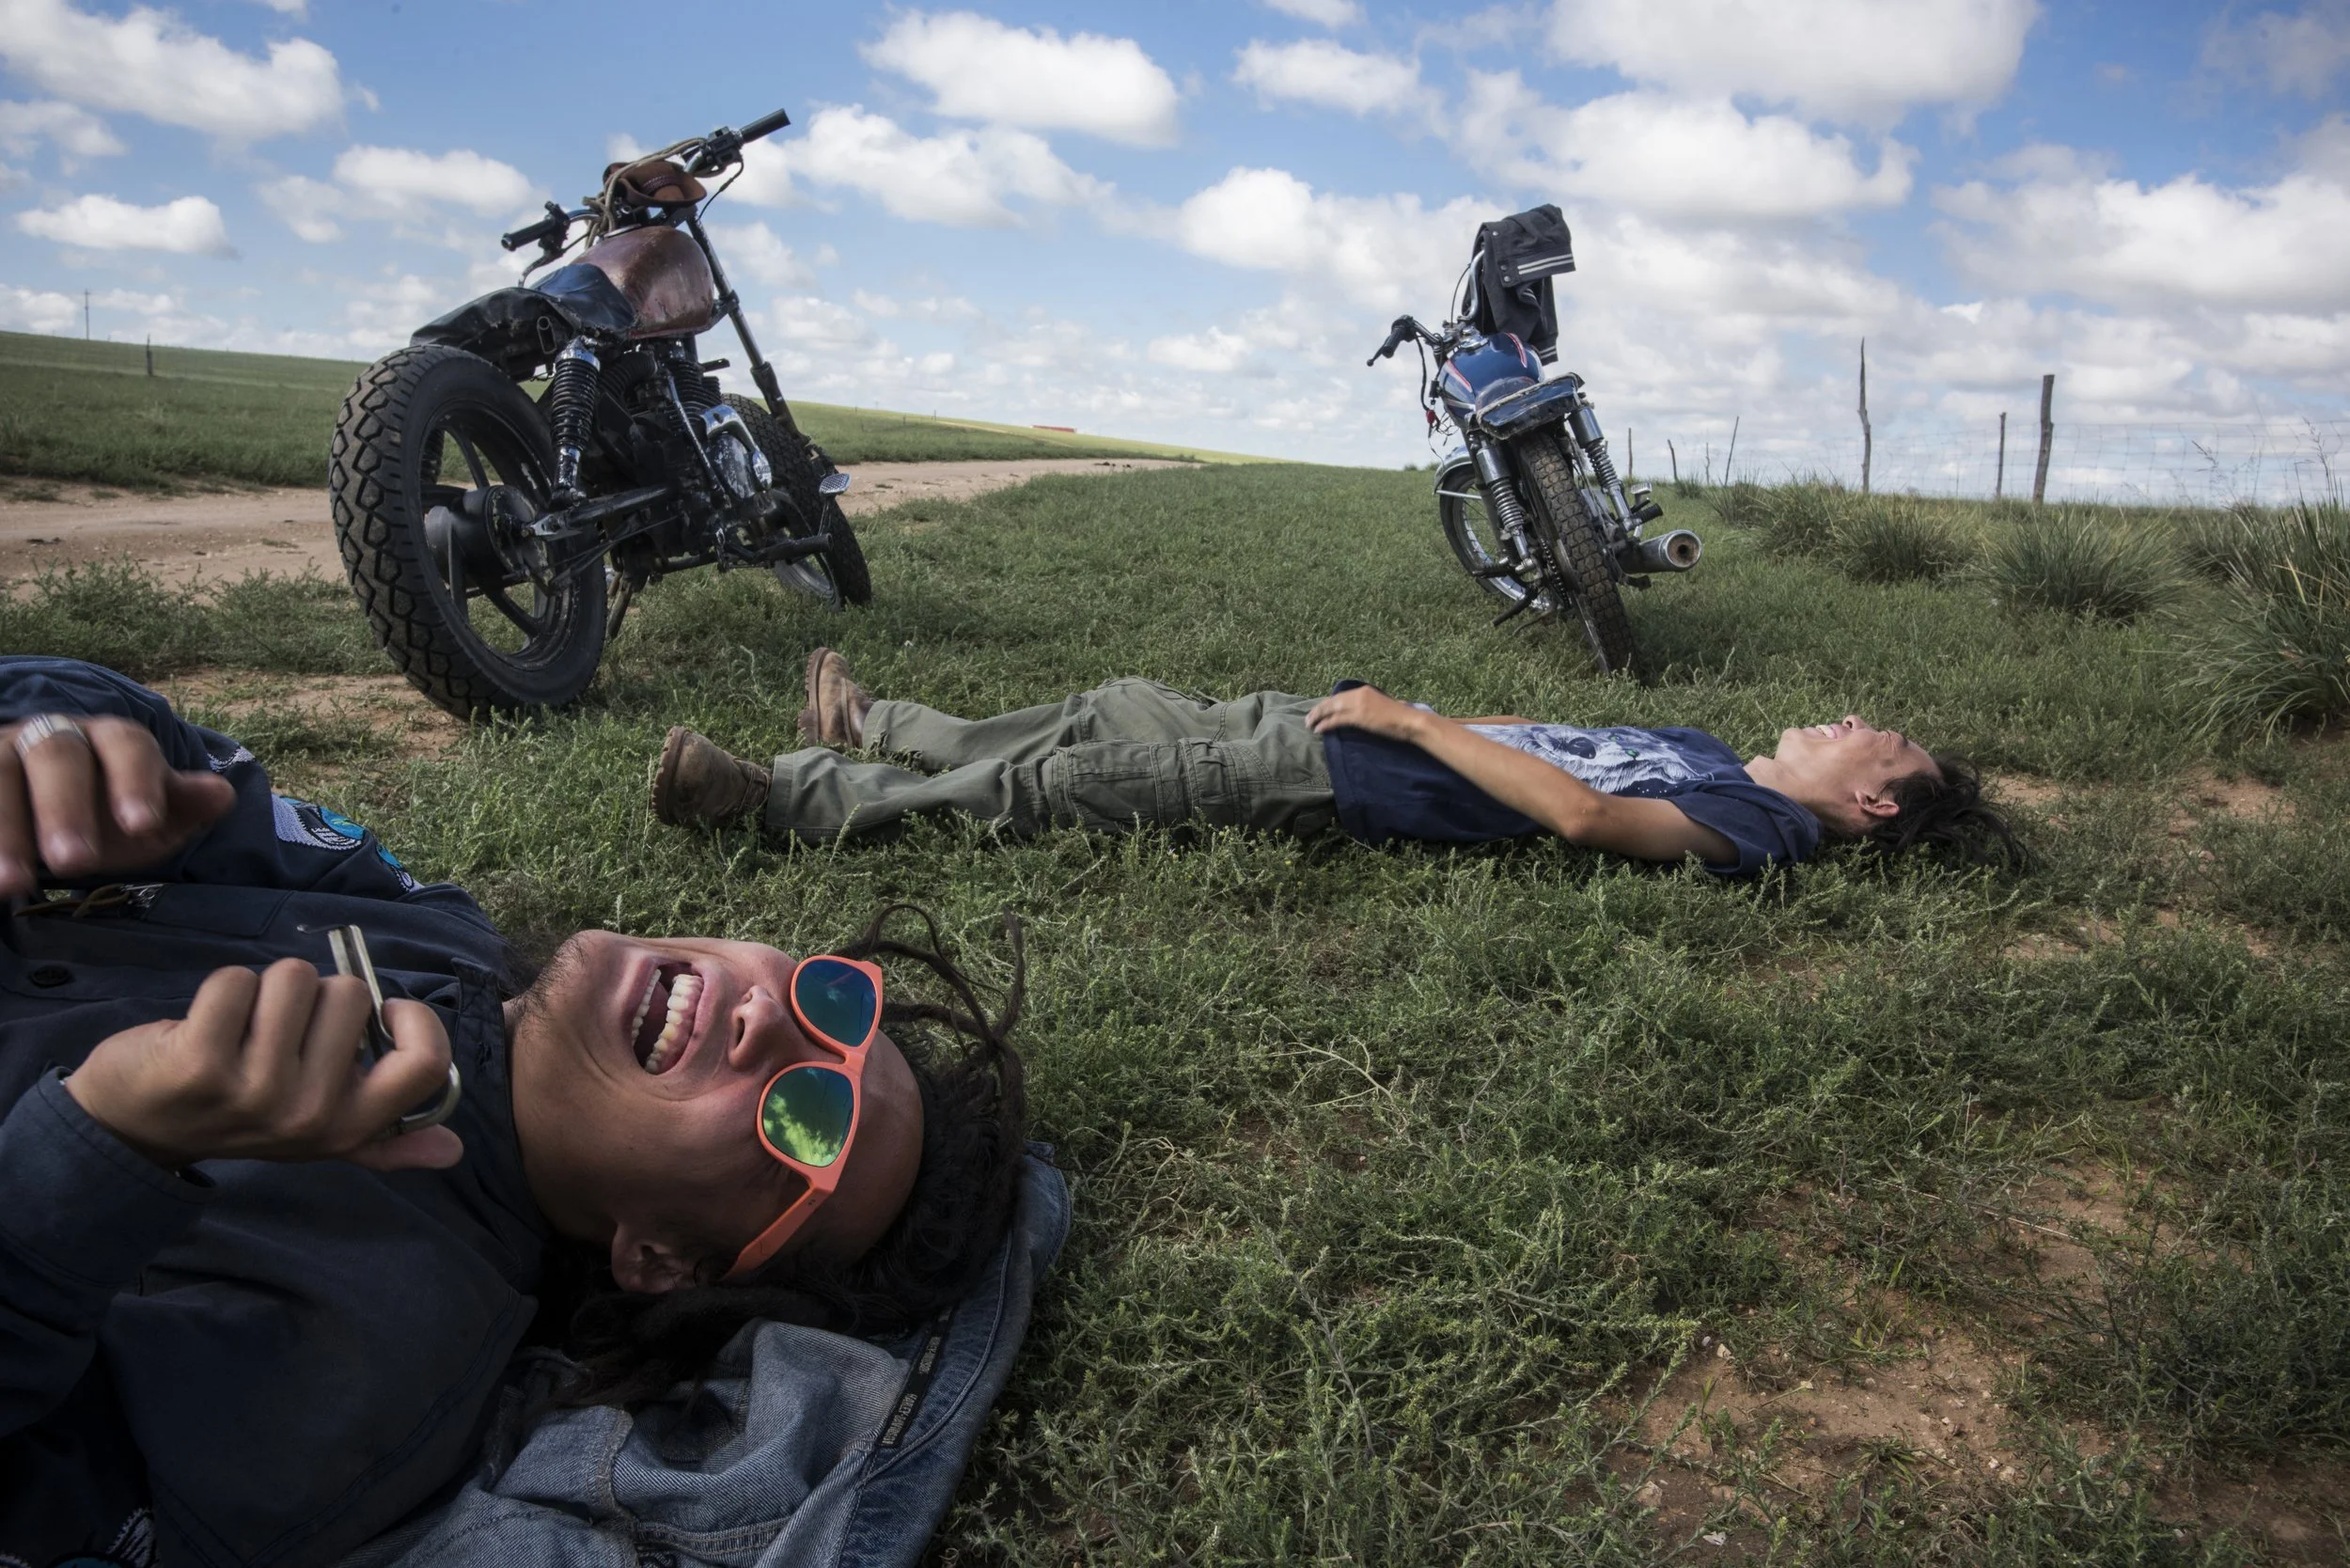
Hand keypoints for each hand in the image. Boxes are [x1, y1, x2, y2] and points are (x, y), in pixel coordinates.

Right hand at [0, 714, 237, 897]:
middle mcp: (52, 734)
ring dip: (5, 830)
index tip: (143, 824)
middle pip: (57, 756)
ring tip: (11, 884)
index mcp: (109, 738)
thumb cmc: (107, 810)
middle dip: (65, 808)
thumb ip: (180, 806)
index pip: (126, 744)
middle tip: (74, 862)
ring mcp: (1, 753)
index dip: (136, 780)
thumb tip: (221, 795)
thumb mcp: (149, 815)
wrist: (46, 812)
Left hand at [65, 960, 463, 1171]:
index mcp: (349, 1126)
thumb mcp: (317, 1135)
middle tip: (278, 1035)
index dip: (411, 1018)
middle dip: (316, 998)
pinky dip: (221, 988)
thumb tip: (452, 1153)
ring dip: (266, 989)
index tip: (381, 1012)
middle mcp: (309, 1115)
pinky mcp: (201, 1061)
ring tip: (241, 1029)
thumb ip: (386, 1137)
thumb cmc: (238, 1115)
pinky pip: (237, 980)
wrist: (138, 1128)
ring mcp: (255, 1090)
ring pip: (295, 978)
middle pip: (351, 996)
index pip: (425, 1064)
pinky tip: (204, 1025)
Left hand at [1306, 686, 1428, 741]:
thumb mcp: (1383, 705)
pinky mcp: (1359, 717)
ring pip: (1331, 709)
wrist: (1410, 721)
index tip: (1320, 710)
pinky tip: (1318, 730)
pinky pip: (1337, 720)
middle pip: (1332, 701)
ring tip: (1309, 724)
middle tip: (1308, 718)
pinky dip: (1326, 725)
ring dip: (1318, 717)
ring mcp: (1359, 705)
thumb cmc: (1401, 716)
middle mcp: (1359, 695)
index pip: (1341, 696)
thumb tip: (1368, 712)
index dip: (1328, 704)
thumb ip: (1372, 706)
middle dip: (1319, 709)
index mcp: (1365, 690)